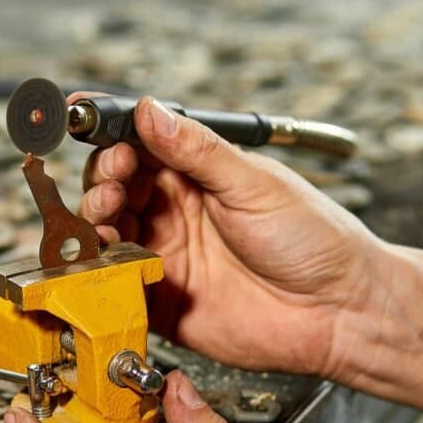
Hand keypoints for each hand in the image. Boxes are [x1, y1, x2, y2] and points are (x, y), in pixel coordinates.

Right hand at [76, 94, 387, 376]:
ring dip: (97, 215)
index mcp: (199, 173)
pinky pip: (117, 281)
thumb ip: (197, 150)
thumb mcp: (255, 184)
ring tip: (109, 210)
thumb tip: (151, 111)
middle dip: (103, 175)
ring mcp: (166, 253)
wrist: (340, 312)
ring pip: (107, 229)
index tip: (82, 118)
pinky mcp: (161, 299)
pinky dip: (102, 267)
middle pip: (114, 184)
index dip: (109, 131)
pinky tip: (108, 253)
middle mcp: (176, 210)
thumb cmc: (315, 242)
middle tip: (113, 177)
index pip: (140, 142)